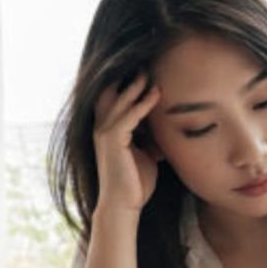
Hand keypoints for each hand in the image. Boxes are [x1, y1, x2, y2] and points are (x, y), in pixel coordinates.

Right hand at [91, 77, 161, 214]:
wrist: (124, 204)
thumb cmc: (136, 183)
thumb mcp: (147, 156)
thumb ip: (150, 141)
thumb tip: (164, 134)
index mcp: (109, 131)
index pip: (114, 100)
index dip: (125, 86)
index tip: (143, 71)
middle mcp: (102, 129)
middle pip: (111, 94)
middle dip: (125, 79)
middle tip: (143, 63)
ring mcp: (105, 134)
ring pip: (119, 102)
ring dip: (135, 86)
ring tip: (149, 72)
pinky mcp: (113, 141)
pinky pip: (128, 117)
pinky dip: (142, 104)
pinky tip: (155, 94)